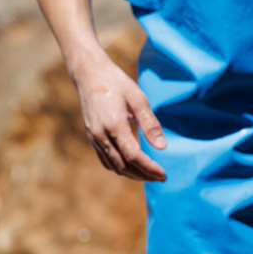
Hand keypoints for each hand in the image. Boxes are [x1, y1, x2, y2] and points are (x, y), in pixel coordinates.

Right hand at [71, 52, 166, 181]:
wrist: (89, 75)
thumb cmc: (116, 83)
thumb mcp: (138, 97)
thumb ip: (150, 123)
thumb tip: (162, 146)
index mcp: (114, 125)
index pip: (133, 155)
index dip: (149, 168)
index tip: (163, 174)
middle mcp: (101, 135)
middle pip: (123, 166)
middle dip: (143, 175)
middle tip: (160, 178)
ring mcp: (95, 138)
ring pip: (114, 166)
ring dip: (132, 175)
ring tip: (148, 175)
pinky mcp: (92, 138)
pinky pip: (106, 160)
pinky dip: (120, 168)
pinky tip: (131, 167)